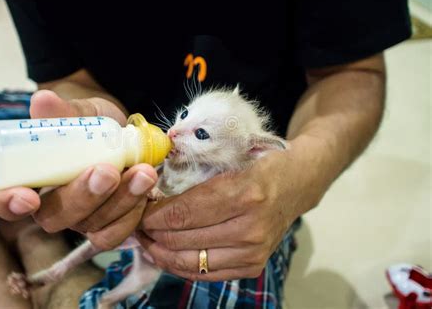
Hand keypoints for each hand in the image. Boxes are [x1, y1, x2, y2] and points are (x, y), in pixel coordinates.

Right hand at [0, 90, 157, 249]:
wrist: (122, 131)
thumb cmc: (90, 122)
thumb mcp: (80, 112)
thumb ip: (63, 111)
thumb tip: (42, 100)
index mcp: (30, 178)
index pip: (1, 199)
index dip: (8, 202)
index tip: (29, 196)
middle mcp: (52, 204)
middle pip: (54, 218)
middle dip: (83, 197)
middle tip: (107, 171)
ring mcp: (82, 218)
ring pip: (92, 226)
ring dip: (120, 201)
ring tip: (143, 172)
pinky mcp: (109, 222)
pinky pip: (118, 231)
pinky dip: (135, 212)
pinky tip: (147, 185)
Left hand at [138, 149, 304, 281]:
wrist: (297, 183)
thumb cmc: (260, 163)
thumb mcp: (230, 157)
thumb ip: (194, 172)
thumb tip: (152, 188)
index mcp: (244, 193)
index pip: (184, 212)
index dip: (153, 214)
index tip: (138, 209)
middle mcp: (250, 227)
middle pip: (183, 239)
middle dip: (152, 233)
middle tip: (135, 224)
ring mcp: (253, 251)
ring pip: (191, 262)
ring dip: (161, 253)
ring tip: (145, 241)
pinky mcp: (253, 266)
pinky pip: (206, 274)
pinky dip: (180, 266)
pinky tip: (166, 255)